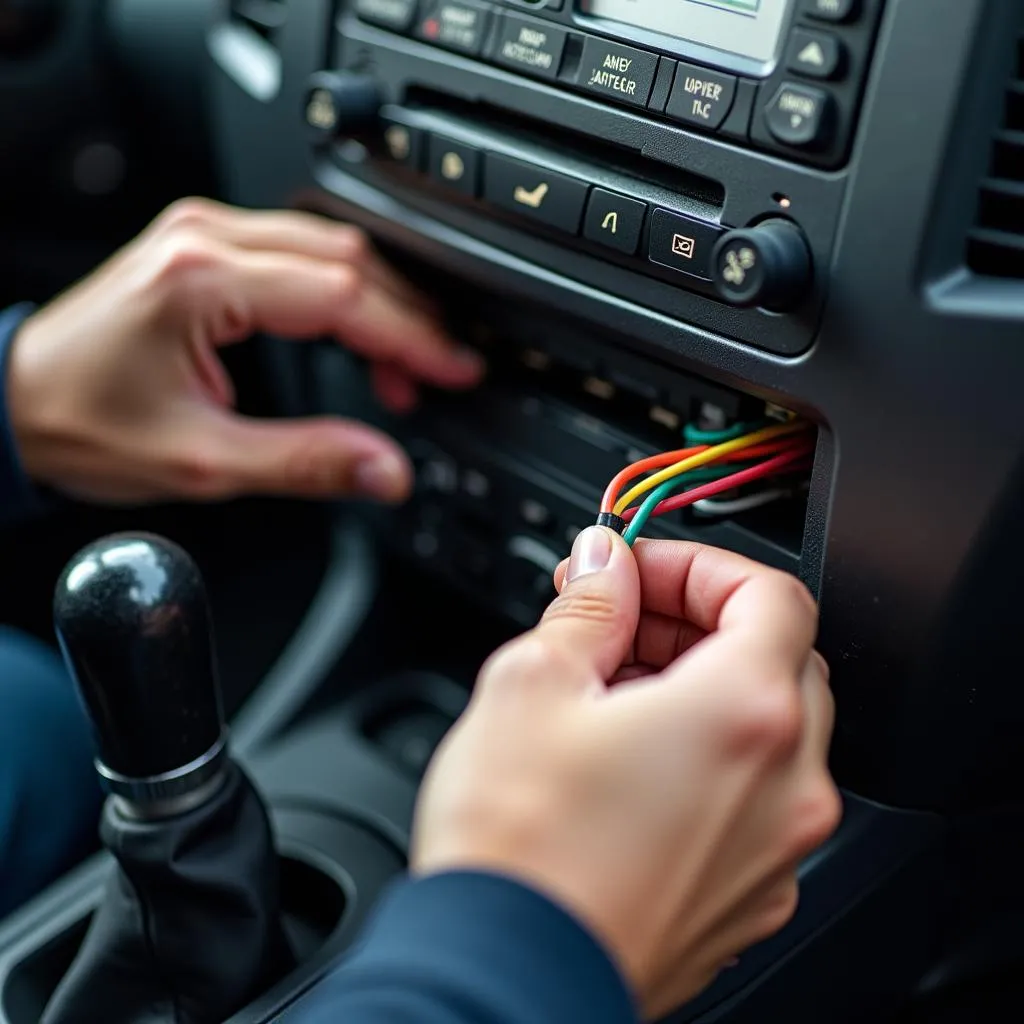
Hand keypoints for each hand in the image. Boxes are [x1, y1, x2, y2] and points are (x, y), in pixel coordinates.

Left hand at [7, 199, 481, 504]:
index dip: (413, 337)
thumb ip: (307, 463)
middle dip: (408, 319)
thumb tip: (388, 471)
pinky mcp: (209, 247)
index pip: (345, 295)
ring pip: (333, 249)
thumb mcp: (202, 461)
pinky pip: (303, 254)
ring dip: (383, 305)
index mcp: (203, 280)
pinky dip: (347, 295)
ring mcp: (207, 235)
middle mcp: (206, 239)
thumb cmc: (82, 423)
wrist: (15, 402)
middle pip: (349, 259)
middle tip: (443, 375)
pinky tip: (363, 338)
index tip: (456, 370)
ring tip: (407, 369)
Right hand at [412, 531, 839, 1017]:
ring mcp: (775, 848)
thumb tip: (606, 564)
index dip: (699, 565)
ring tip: (609, 690)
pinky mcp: (748, 892)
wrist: (504, 977)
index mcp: (745, 713)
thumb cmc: (518, 847)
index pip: (770, 594)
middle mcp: (786, 785)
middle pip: (776, 656)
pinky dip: (705, 754)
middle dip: (697, 621)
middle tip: (619, 618)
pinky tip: (626, 759)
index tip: (640, 569)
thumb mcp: (534, 683)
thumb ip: (590, 606)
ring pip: (765, 727)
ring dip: (700, 685)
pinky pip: (751, 795)